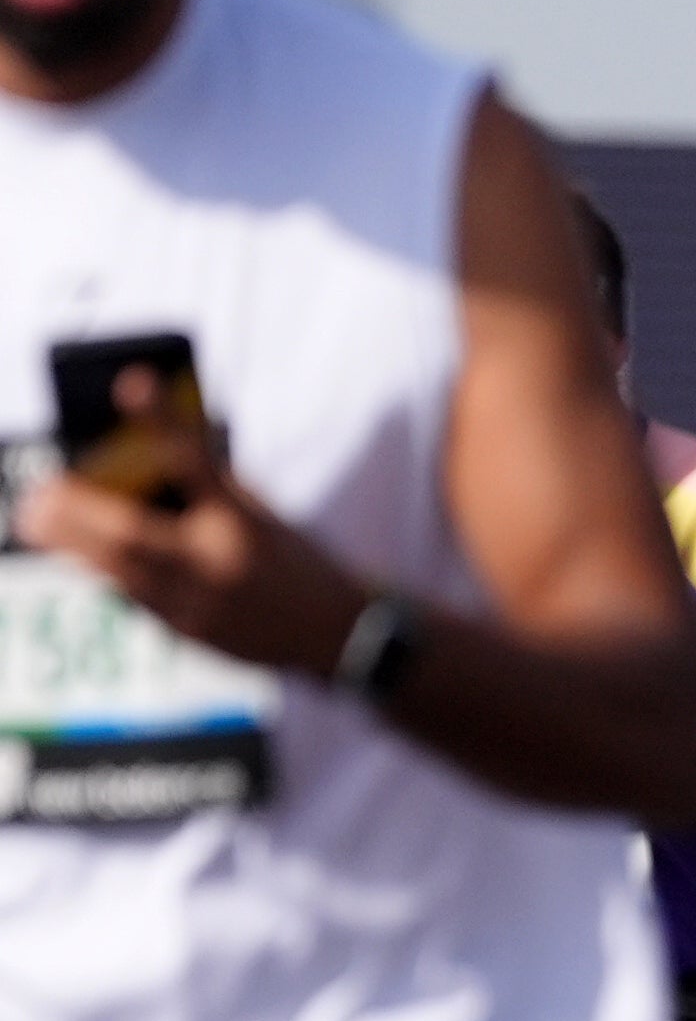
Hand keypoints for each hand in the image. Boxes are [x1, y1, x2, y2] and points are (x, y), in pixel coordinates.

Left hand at [16, 402, 365, 678]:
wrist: (336, 635)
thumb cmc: (297, 563)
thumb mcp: (262, 512)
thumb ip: (210, 483)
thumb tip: (153, 448)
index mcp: (243, 525)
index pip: (197, 462)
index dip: (164, 422)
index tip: (131, 385)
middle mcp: (219, 567)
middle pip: (130, 536)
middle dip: (74, 516)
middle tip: (35, 499)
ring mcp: (201, 607)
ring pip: (121, 573)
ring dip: (76, 547)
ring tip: (39, 524)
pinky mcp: (191, 634)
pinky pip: (135, 601)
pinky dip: (107, 576)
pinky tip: (88, 561)